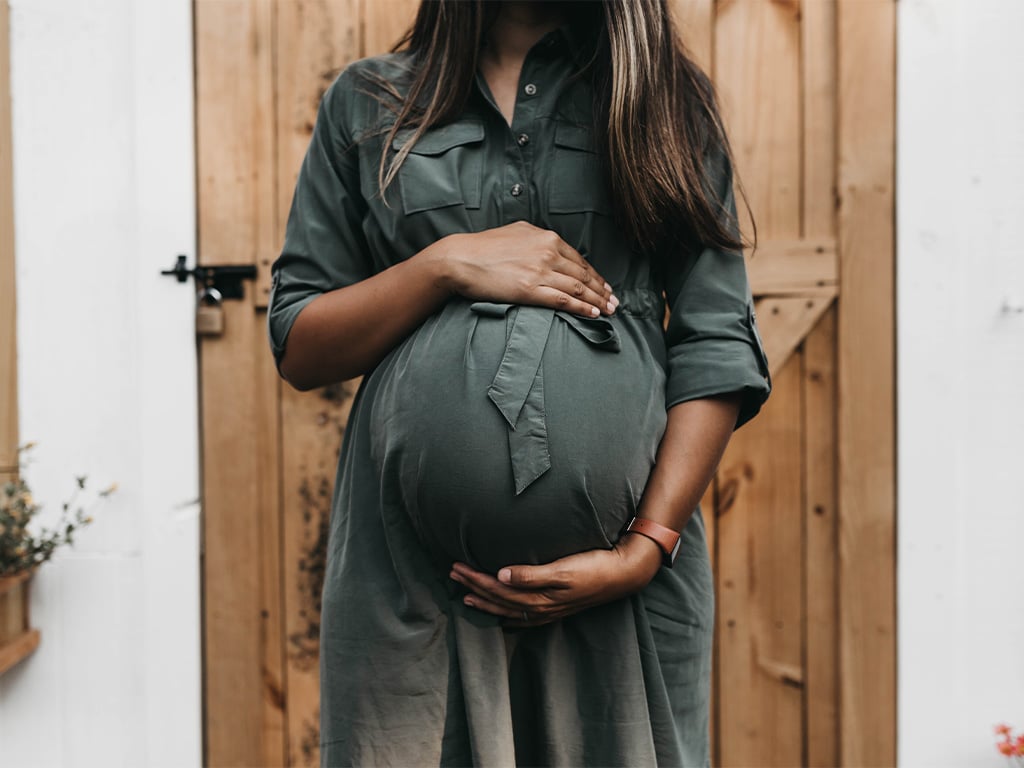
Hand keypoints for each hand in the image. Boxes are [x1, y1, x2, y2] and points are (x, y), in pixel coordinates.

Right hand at [431, 221, 617, 317]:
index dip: (595, 275)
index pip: (579, 259)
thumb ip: (536, 238)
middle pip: (583, 274)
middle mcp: (548, 252)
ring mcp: (540, 271)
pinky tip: (593, 314)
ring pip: (578, 288)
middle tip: (615, 302)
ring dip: (597, 301)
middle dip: (602, 290)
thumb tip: (548, 243)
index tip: (604, 286)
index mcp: (546, 238)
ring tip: (609, 311)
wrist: (460, 259)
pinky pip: (564, 300)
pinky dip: (582, 308)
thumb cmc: (483, 248)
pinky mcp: (530, 289)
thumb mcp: (516, 232)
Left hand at [449, 532, 662, 626]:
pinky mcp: (557, 608)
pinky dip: (508, 616)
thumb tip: (500, 575)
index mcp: (539, 597)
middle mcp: (541, 608)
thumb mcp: (563, 568)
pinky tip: (502, 616)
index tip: (456, 567)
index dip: (475, 579)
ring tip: (466, 595)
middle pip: (498, 600)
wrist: (623, 574)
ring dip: (486, 601)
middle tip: (452, 573)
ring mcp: (549, 611)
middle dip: (473, 587)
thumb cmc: (593, 567)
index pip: (497, 589)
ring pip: (508, 609)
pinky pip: (524, 617)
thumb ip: (531, 574)